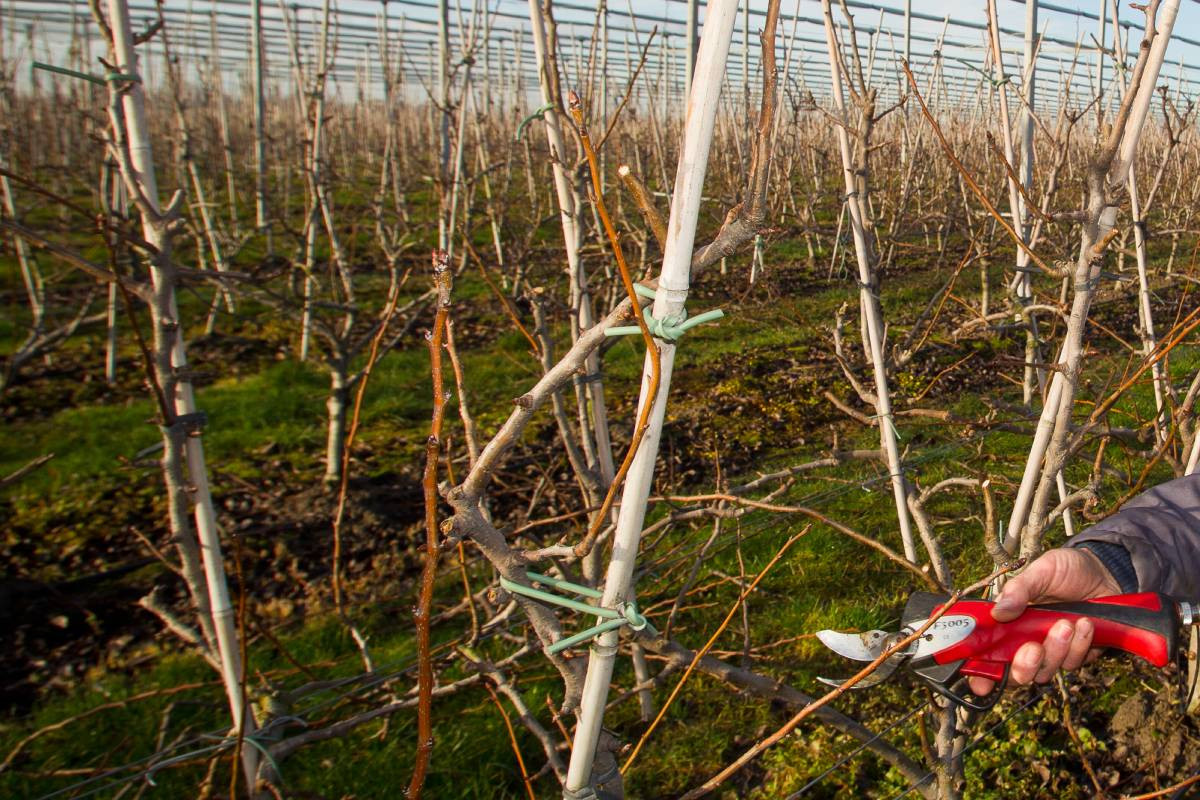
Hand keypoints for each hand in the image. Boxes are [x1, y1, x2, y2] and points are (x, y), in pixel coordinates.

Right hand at [967, 547, 1122, 696]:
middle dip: (1023, 666)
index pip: (987, 654)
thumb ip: (1020, 590)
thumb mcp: (1042, 571)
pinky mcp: (1077, 654)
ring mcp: (1052, 650)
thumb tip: (998, 612)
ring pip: (1046, 671)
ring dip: (1055, 650)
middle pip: (1015, 673)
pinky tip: (1085, 624)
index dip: (980, 673)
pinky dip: (1079, 645)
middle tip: (1034, 648)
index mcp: (1007, 622)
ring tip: (1066, 624)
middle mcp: (1026, 641)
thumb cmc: (1067, 569)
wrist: (1106, 572)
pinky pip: (1074, 662)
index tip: (981, 683)